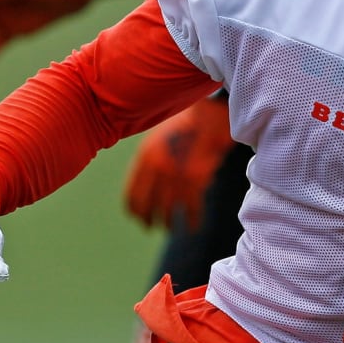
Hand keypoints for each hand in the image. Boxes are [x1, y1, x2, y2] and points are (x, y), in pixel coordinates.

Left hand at [123, 96, 231, 230]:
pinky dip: (193, 220)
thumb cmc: (186, 124)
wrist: (210, 113)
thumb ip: (152, 161)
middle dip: (149, 220)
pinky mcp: (197, 179)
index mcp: (145, 158)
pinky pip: (193, 207)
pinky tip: (193, 227)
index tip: (138, 219)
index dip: (135, 211)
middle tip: (151, 227)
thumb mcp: (159, 139)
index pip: (132, 195)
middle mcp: (158, 168)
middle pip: (148, 206)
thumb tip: (149, 185)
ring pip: (169, 210)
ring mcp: (177, 175)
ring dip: (169, 223)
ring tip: (170, 229)